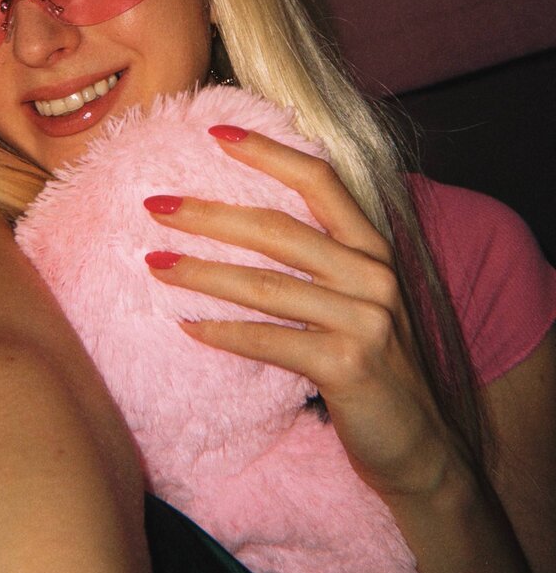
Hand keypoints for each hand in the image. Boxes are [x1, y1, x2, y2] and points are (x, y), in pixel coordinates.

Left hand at [143, 126, 464, 502]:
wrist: (418, 441)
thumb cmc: (371, 359)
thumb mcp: (354, 297)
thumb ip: (318, 257)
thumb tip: (241, 218)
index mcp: (371, 245)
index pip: (319, 179)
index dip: (268, 151)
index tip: (214, 131)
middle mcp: (373, 272)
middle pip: (279, 228)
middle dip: (210, 214)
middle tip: (155, 205)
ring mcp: (366, 318)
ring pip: (266, 285)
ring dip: (202, 273)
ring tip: (155, 262)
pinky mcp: (350, 365)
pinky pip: (270, 340)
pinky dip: (223, 333)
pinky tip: (186, 327)